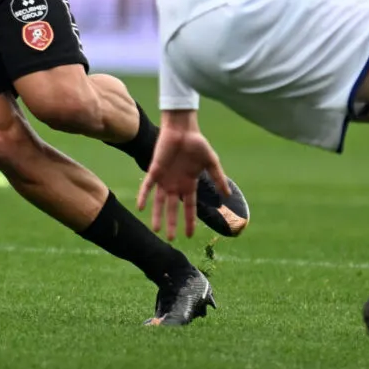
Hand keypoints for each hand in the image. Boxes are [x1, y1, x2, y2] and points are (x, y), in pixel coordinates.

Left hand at [136, 111, 228, 240]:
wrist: (183, 129)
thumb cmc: (197, 143)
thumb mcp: (211, 162)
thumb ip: (218, 178)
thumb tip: (228, 195)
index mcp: (189, 184)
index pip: (189, 207)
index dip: (189, 221)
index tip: (189, 236)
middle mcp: (175, 184)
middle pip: (172, 208)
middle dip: (172, 223)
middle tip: (171, 239)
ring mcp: (164, 178)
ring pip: (159, 201)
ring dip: (157, 215)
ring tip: (156, 230)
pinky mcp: (155, 170)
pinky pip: (147, 186)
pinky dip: (144, 196)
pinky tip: (141, 207)